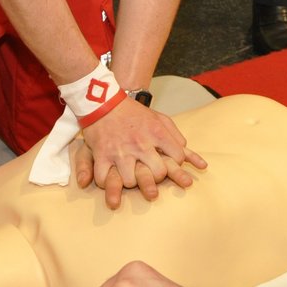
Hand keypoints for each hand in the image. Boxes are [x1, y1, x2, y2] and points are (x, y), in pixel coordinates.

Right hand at [75, 98, 205, 208]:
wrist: (104, 102)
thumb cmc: (133, 112)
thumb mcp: (159, 118)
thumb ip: (174, 134)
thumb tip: (185, 149)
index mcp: (156, 132)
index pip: (178, 157)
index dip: (177, 163)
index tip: (170, 163)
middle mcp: (140, 144)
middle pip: (158, 174)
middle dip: (157, 178)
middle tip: (151, 175)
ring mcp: (120, 151)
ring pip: (131, 181)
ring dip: (131, 182)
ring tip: (130, 178)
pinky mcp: (101, 155)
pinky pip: (104, 178)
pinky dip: (105, 183)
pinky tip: (108, 180)